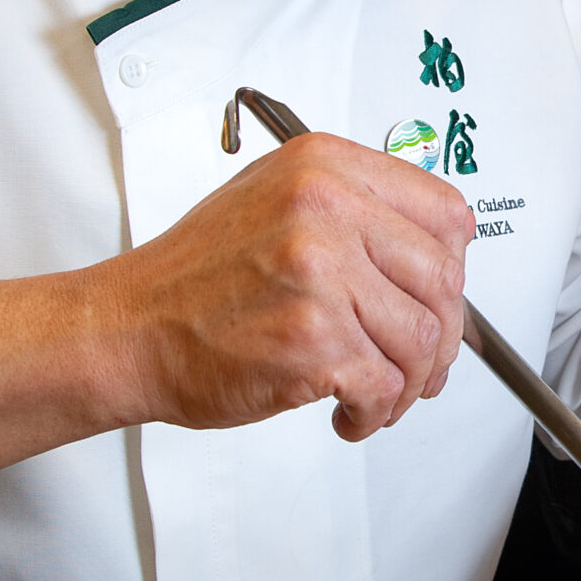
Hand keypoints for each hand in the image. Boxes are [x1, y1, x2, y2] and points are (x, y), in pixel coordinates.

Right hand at [89, 133, 474, 440]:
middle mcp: (327, 210)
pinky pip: (386, 387)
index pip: (443, 210)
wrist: (127, 330)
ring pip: (423, 340)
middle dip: (444, 334)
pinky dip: (376, 413)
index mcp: (324, 167)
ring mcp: (321, 276)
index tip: (438, 293)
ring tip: (383, 392)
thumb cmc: (194, 276)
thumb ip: (351, 208)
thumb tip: (429, 250)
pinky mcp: (313, 341)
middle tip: (423, 360)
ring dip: (413, 382)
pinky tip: (351, 411)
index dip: (452, 263)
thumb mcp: (273, 199)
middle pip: (444, 279)